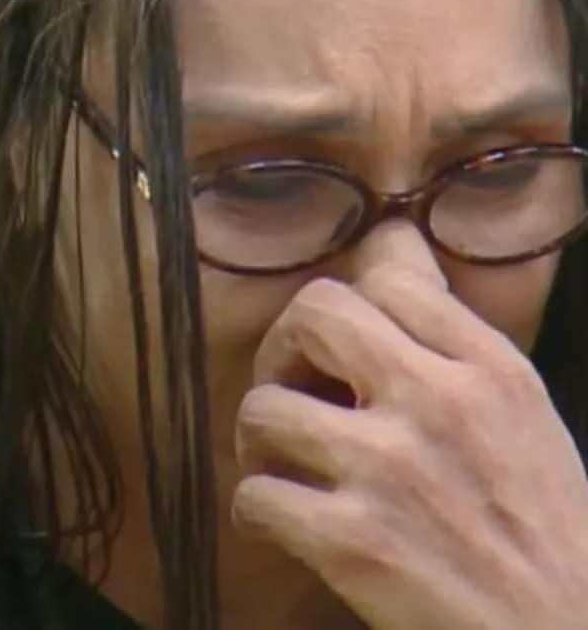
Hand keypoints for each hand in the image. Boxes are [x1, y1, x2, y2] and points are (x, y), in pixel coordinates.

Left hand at [231, 243, 587, 628]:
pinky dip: (257, 511)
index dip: (347, 307)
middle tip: (291, 389)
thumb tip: (393, 251)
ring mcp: (389, 471)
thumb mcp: (522, 415)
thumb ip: (455, 339)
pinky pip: (254, 495)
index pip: (388, 275)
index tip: (336, 349)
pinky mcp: (352, 542)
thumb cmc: (540, 531)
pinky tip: (284, 523)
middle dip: (283, 348)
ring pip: (262, 406)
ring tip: (282, 462)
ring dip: (258, 439)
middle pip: (314, 312)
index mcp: (491, 371)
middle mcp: (439, 404)